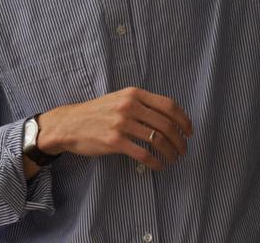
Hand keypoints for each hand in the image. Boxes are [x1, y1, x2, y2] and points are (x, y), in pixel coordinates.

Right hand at [36, 87, 192, 170]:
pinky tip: (159, 166)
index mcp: (134, 94)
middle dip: (180, 140)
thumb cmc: (98, 112)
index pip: (169, 105)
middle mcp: (130, 106)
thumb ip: (142, 103)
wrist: (70, 124)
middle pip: (166, 124)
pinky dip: (156, 162)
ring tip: (174, 158)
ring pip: (157, 140)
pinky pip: (143, 154)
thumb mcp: (120, 99)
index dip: (184, 119)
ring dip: (170, 152)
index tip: (189, 131)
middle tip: (184, 149)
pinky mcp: (114, 142)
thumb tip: (168, 116)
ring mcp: (122, 124)